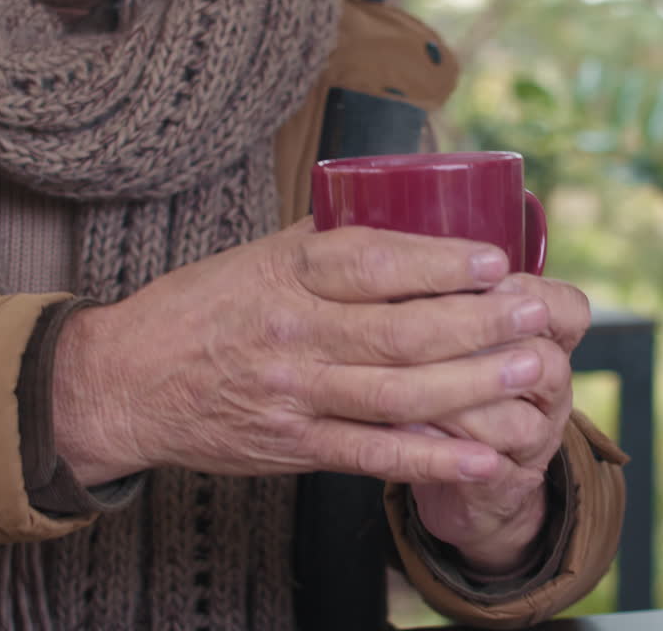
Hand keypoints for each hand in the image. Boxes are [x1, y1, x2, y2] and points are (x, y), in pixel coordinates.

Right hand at [51, 220, 559, 486]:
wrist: (126, 381)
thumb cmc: (204, 308)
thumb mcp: (259, 257)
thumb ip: (329, 240)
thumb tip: (406, 204)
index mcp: (288, 276)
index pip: (372, 264)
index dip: (439, 263)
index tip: (496, 261)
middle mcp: (294, 334)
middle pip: (399, 332)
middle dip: (477, 324)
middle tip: (535, 313)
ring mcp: (295, 395)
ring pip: (396, 394)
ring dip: (471, 386)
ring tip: (528, 370)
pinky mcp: (296, 445)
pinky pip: (373, 455)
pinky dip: (432, 458)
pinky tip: (483, 456)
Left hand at [408, 274, 589, 572]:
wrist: (469, 476)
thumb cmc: (450, 378)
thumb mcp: (456, 325)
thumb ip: (443, 289)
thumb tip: (385, 235)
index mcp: (544, 337)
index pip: (570, 308)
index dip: (532, 294)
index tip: (486, 278)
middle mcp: (552, 386)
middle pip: (543, 359)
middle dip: (483, 342)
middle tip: (425, 325)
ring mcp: (538, 436)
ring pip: (515, 414)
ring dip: (458, 395)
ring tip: (402, 380)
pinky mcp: (512, 482)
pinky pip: (488, 464)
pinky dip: (442, 445)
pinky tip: (404, 427)